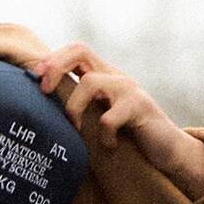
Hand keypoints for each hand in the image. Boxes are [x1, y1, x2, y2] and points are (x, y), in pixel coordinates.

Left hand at [28, 45, 203, 198]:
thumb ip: (81, 113)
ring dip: (74, 108)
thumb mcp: (100, 123)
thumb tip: (44, 117)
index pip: (76, 51)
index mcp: (104, 77)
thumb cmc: (129, 142)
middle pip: (81, 51)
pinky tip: (109, 149)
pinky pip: (110, 118)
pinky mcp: (140, 108)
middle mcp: (115, 77)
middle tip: (44, 90)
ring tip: (76, 130)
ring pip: (91, 83)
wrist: (168, 152)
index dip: (53, 60)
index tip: (35, 78)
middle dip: (56, 67)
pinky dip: (104, 136)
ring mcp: (129, 90)